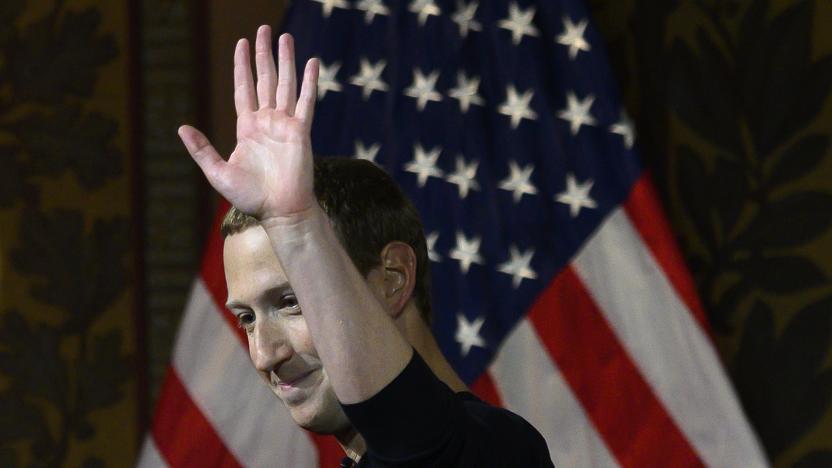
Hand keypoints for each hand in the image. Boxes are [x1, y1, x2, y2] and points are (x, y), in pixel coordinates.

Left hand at [178, 26, 318, 220]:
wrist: (279, 211)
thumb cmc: (250, 197)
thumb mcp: (218, 172)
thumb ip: (201, 149)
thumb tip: (181, 128)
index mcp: (247, 128)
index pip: (244, 88)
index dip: (242, 66)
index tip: (241, 43)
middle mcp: (267, 121)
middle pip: (265, 79)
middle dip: (263, 54)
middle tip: (263, 29)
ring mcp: (285, 124)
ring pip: (285, 84)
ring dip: (285, 60)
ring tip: (285, 37)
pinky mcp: (301, 131)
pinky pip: (306, 102)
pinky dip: (309, 82)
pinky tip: (311, 63)